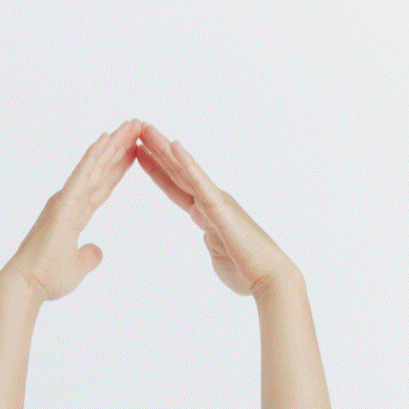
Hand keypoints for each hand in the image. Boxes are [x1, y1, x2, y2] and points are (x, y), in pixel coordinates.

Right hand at [7, 119, 140, 302]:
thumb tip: (97, 252)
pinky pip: (81, 175)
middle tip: (138, 126)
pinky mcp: (62, 203)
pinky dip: (94, 156)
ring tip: (131, 125)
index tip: (135, 152)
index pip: (102, 186)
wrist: (27, 285)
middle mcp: (69, 201)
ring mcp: (65, 199)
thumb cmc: (46, 278)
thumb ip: (88, 257)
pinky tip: (106, 139)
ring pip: (94, 165)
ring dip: (113, 144)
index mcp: (74, 214)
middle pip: (101, 169)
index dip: (118, 168)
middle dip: (120, 148)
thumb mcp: (78, 267)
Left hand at [135, 125, 293, 296]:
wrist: (270, 280)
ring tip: (146, 129)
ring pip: (185, 171)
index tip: (140, 153)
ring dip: (165, 149)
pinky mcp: (222, 210)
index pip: (176, 188)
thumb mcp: (218, 254)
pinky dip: (188, 165)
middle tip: (137, 128)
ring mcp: (217, 202)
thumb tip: (207, 236)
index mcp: (207, 213)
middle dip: (156, 151)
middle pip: (177, 173)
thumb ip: (210, 241)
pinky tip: (174, 147)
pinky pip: (200, 184)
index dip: (157, 171)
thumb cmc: (246, 272)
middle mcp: (211, 202)